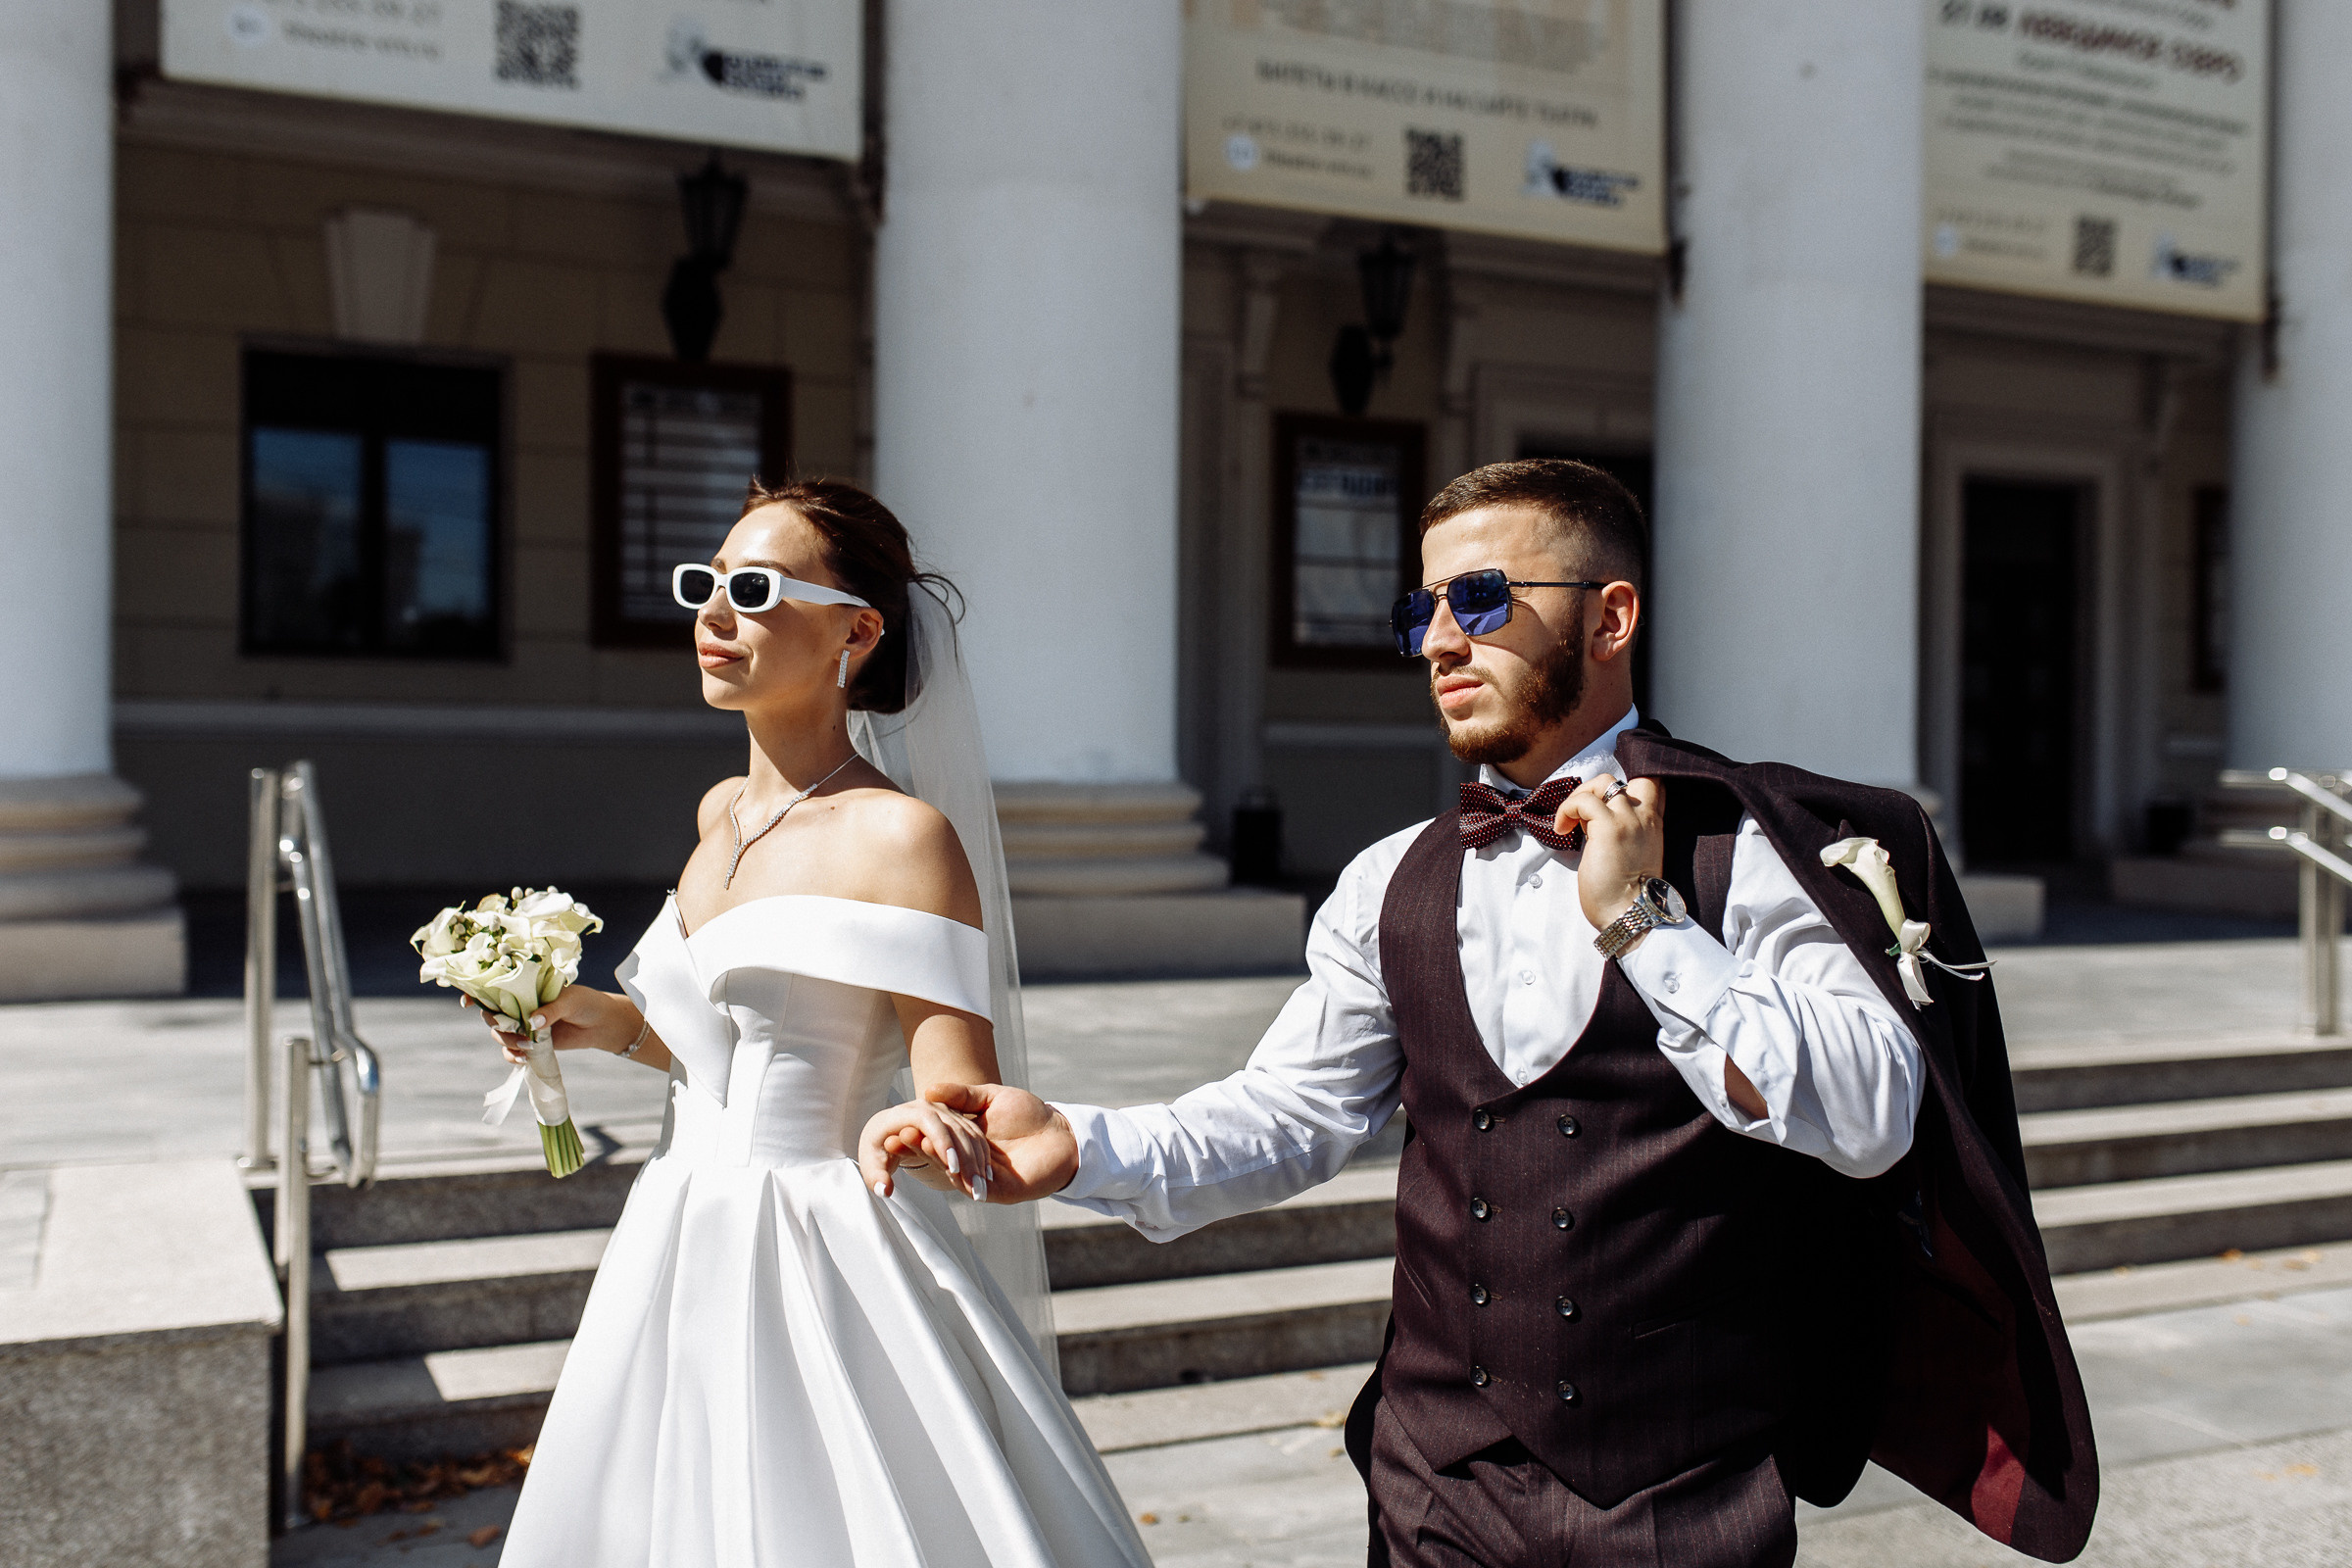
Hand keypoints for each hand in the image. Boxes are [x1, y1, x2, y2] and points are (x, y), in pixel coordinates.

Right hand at [467, 985, 642, 1064]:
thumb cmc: (586, 1003)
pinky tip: (523, 1059)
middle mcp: (520, 1006)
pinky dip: (512, 1056)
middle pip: (492, 1015)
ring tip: (527, 1046)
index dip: (476, 994)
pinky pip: (511, 1051)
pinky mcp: (530, 1042)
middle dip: (496, 1024)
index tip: (467, 1003)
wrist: (601, 1024)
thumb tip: (532, 1023)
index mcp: (525, 988)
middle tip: (513, 1030)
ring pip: (499, 1035)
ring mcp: (523, 1025)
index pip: (495, 988)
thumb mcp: (570, 1001)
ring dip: (507, 1042)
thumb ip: (551, 1011)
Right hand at [858, 1083, 1075, 1203]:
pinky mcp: (999, 1191)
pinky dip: (957, 1173)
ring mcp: (982, 1178)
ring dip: (932, 1159)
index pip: (936, 1139)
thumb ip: (963, 1096)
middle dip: (916, 1148)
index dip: (916, 1134)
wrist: (1064, 1133)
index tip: (895, 1123)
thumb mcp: (992, 1097)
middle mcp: (970, 1162)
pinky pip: (972, 1184)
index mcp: (967, 1141)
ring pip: (952, 1172)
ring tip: (914, 1141)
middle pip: (938, 1157)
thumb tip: (929, 1090)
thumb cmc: (1031, 1114)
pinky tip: (945, 1158)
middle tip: (894, 1136)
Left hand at [858, 1096, 992, 1200]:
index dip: (941, 1143)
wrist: (882, 1132)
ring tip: (981, 1184)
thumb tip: (884, 1190)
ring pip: (966, 1128)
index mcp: (901, 1113)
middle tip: (973, 1181)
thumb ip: (876, 1178)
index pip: (926, 1121)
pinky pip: (972, 1131)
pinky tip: (985, 1176)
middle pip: (951, 1124)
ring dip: (976, 1155)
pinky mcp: (952, 1115)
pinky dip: (981, 1152)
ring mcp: (940, 1109)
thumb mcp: (870, 1165)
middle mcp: (923, 1106)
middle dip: (964, 1152)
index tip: (953, 1168)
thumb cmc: (875, 1150)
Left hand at [1557, 774, 1664, 934]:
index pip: (1652, 785)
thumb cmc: (1626, 896)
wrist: (1631, 916)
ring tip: (1570, 822)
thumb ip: (1619, 833)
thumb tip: (1592, 821)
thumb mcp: (1631, 856)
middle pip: (1628, 777)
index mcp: (1653, 825)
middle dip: (1600, 787)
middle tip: (1584, 813)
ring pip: (1604, 782)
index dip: (1625, 788)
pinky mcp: (1609, 828)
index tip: (1603, 806)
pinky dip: (1568, 809)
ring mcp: (1628, 820)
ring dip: (1581, 796)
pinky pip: (1584, 801)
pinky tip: (1562, 829)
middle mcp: (1645, 817)